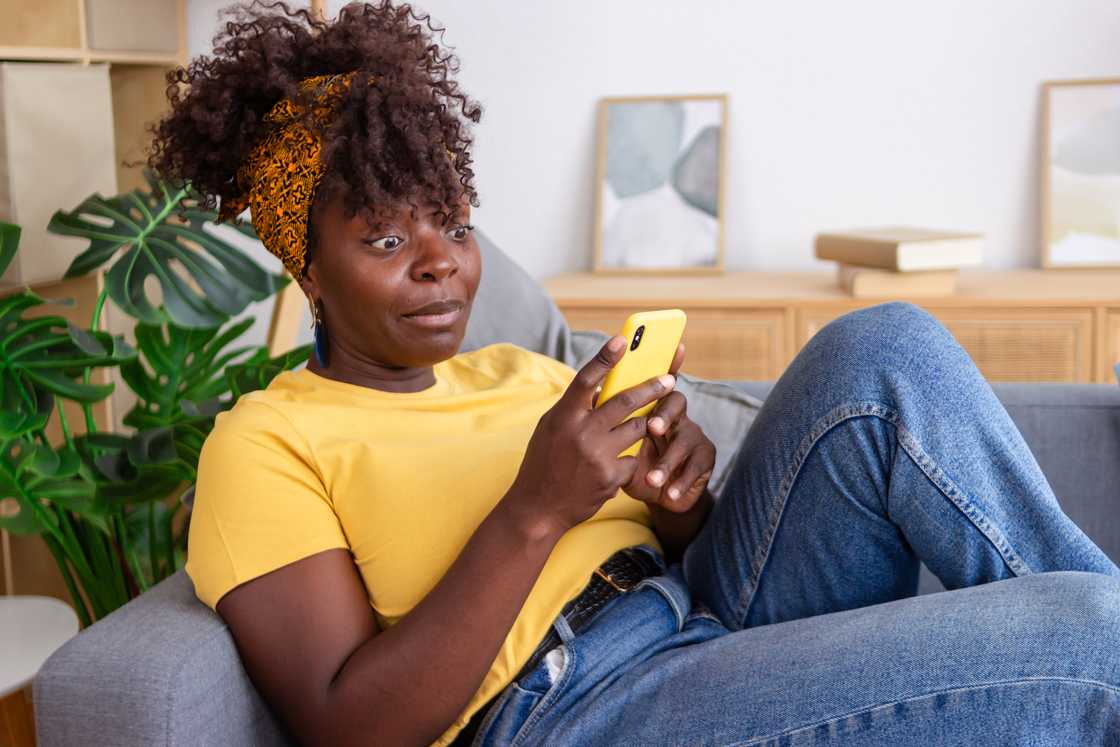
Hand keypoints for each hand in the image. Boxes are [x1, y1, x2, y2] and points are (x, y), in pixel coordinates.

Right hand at [502, 335, 676, 535]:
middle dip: (652, 388)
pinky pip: (633, 459)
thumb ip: (574, 409)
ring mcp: (598, 455)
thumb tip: (600, 387)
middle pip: (625, 401)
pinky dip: (629, 460)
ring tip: (647, 426)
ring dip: (644, 426)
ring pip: (637, 429)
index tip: (623, 340)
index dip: (605, 358)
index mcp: (563, 416)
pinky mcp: (612, 477)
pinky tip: (615, 468)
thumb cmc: (543, 463)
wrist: (539, 509)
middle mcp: (581, 432)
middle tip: (669, 380)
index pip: (586, 378)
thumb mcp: (551, 429)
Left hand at [620, 342, 715, 513]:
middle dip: (663, 415)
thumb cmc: (631, 464)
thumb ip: (608, 420)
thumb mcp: (616, 443)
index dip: (668, 363)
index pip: (658, 380)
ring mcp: (693, 435)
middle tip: (653, 428)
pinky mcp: (705, 458)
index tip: (674, 348)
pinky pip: (695, 468)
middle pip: (675, 403)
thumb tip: (591, 397)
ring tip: (653, 479)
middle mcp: (676, 415)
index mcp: (654, 405)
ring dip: (668, 461)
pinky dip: (680, 483)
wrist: (655, 496)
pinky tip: (670, 494)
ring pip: (684, 440)